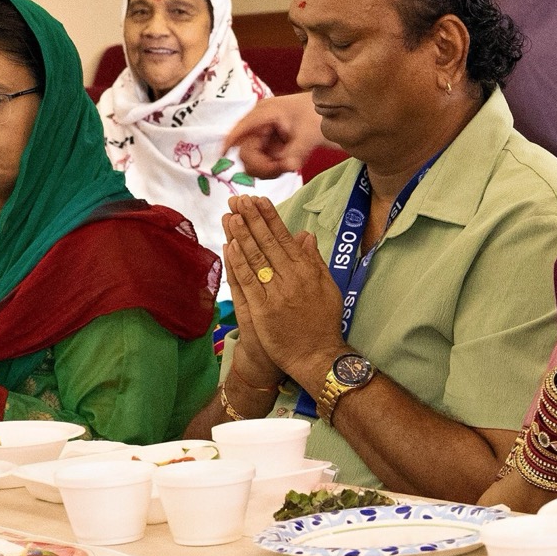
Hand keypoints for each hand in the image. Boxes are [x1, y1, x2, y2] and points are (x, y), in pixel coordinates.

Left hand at [223, 196, 344, 389]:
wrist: (317, 356)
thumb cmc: (323, 323)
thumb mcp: (327, 287)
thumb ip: (314, 261)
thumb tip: (305, 235)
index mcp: (306, 271)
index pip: (284, 238)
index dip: (269, 217)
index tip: (258, 200)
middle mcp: (291, 279)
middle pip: (267, 243)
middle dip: (252, 219)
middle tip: (239, 199)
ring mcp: (275, 294)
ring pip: (255, 259)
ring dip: (241, 235)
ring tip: (230, 215)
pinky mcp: (262, 311)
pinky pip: (247, 282)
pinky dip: (237, 263)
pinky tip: (229, 247)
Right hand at [225, 91, 321, 178]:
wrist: (333, 113)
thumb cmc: (319, 115)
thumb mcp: (311, 133)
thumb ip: (297, 151)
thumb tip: (288, 167)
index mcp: (265, 113)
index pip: (241, 128)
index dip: (229, 141)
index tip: (221, 155)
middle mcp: (260, 124)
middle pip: (245, 151)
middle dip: (260, 164)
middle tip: (283, 168)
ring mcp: (264, 137)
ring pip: (252, 161)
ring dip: (267, 169)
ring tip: (290, 165)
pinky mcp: (270, 147)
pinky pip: (262, 164)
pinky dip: (273, 169)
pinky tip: (289, 165)